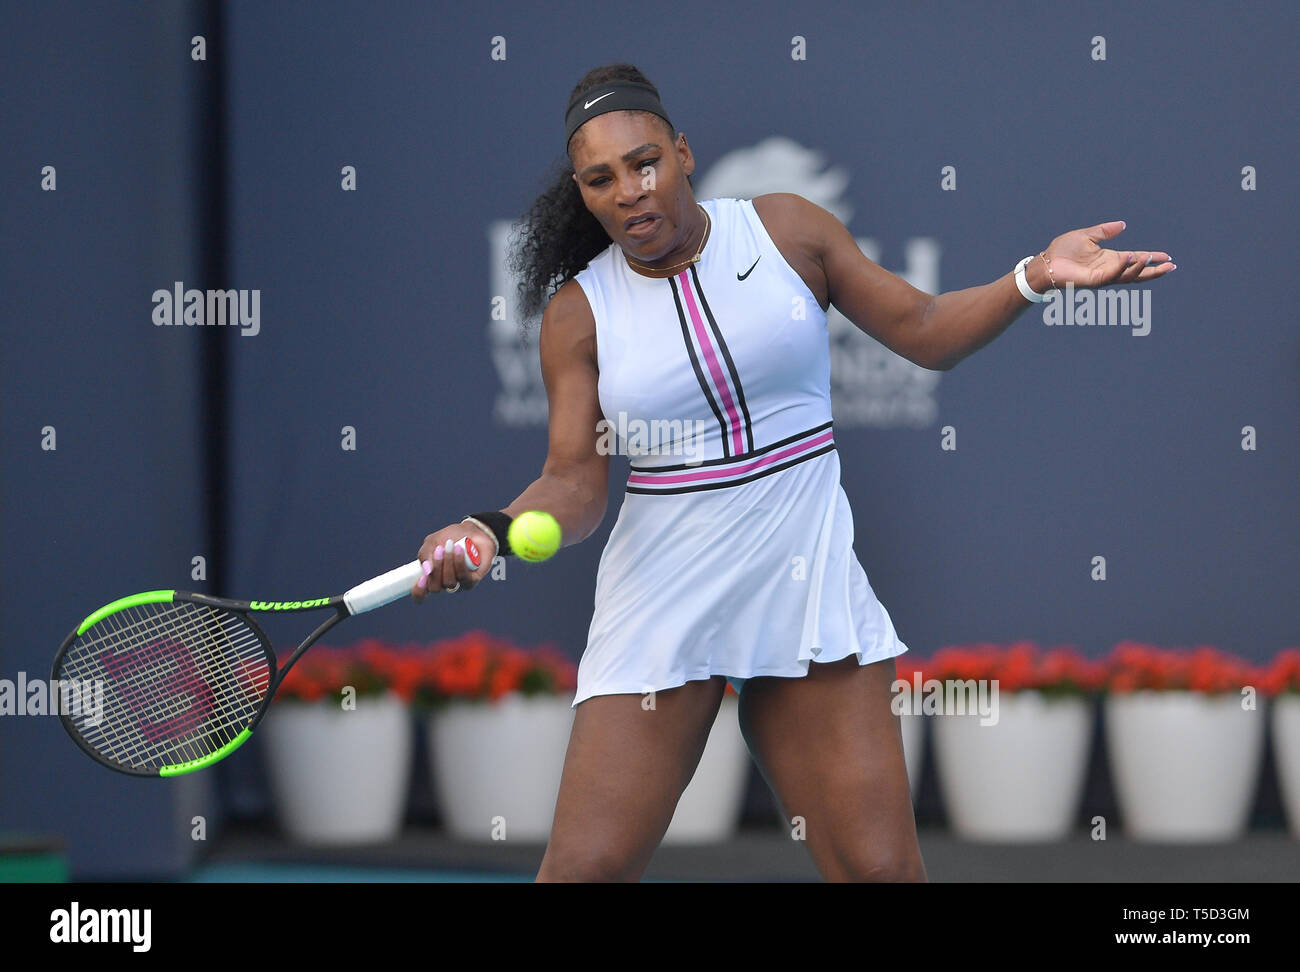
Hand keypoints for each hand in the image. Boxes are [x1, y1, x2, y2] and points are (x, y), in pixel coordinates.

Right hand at [410, 523, 497, 601]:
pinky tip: (459, 549)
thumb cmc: (450, 537)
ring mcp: (458, 584)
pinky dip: (459, 563)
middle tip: (439, 550)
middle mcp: (443, 583)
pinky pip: (463, 577)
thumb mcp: (432, 542)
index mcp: (430, 577)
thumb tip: (427, 570)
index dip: (418, 591)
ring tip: (451, 545)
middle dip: (436, 569)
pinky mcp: (472, 580)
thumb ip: (425, 555)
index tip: (421, 578)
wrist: (471, 531)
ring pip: (449, 582)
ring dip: (448, 562)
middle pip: (434, 588)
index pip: (420, 595)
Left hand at [1040, 221, 1174, 288]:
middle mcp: (1110, 269)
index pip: (1135, 259)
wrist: (1047, 262)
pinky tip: (1132, 258)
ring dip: (1142, 268)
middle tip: (1172, 266)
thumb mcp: (1088, 235)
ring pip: (1128, 276)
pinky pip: (1113, 275)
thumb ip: (1105, 231)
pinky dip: (1124, 267)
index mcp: (1110, 259)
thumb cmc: (1063, 250)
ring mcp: (1103, 276)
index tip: (1168, 257)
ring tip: (1155, 260)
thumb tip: (1123, 225)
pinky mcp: (1095, 281)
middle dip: (1155, 270)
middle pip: (1137, 272)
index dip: (1152, 258)